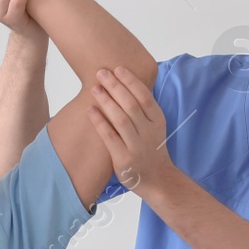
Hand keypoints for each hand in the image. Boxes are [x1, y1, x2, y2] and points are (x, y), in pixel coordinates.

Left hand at [88, 66, 175, 195]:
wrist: (157, 180)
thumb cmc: (151, 149)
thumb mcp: (155, 127)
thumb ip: (143, 109)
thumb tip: (128, 83)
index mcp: (157, 121)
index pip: (145, 96)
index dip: (131, 81)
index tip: (118, 68)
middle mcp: (149, 132)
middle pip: (131, 104)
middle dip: (115, 86)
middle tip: (101, 72)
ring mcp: (137, 146)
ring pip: (121, 119)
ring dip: (106, 101)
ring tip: (94, 88)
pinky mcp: (124, 158)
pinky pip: (110, 137)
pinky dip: (100, 122)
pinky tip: (90, 110)